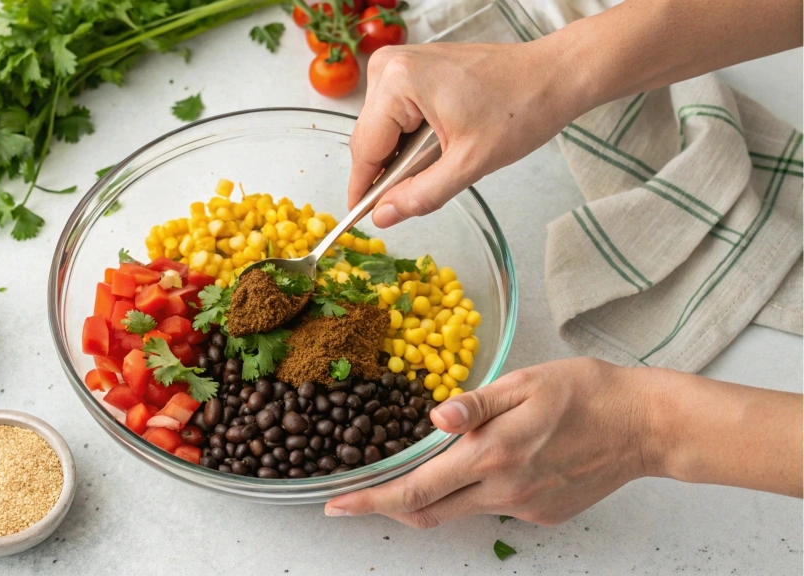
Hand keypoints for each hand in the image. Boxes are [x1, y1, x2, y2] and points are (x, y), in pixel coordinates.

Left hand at [324, 357, 653, 526]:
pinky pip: (494, 508)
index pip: (416, 490)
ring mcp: (524, 509)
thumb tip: (433, 417)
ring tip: (423, 467)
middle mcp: (504, 492)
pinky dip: (475, 491)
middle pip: (428, 513)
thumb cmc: (586, 393)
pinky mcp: (542, 515)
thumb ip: (475, 404)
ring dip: (431, 497)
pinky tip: (490, 461)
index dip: (370, 500)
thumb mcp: (525, 382)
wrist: (644, 426)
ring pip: (460, 512)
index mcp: (492, 456)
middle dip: (388, 507)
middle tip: (359, 493)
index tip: (337, 505)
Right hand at [348, 41, 585, 227]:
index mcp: (398, 81)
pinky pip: (396, 114)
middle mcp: (390, 65)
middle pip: (371, 138)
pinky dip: (412, 137)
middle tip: (425, 188)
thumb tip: (383, 216)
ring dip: (404, 154)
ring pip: (383, 129)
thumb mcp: (468, 164)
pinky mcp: (412, 67)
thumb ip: (420, 195)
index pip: (365, 148)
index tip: (359, 219)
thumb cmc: (521, 108)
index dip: (362, 189)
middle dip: (390, 171)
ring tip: (445, 157)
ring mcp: (400, 63)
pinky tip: (442, 142)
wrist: (554, 75)